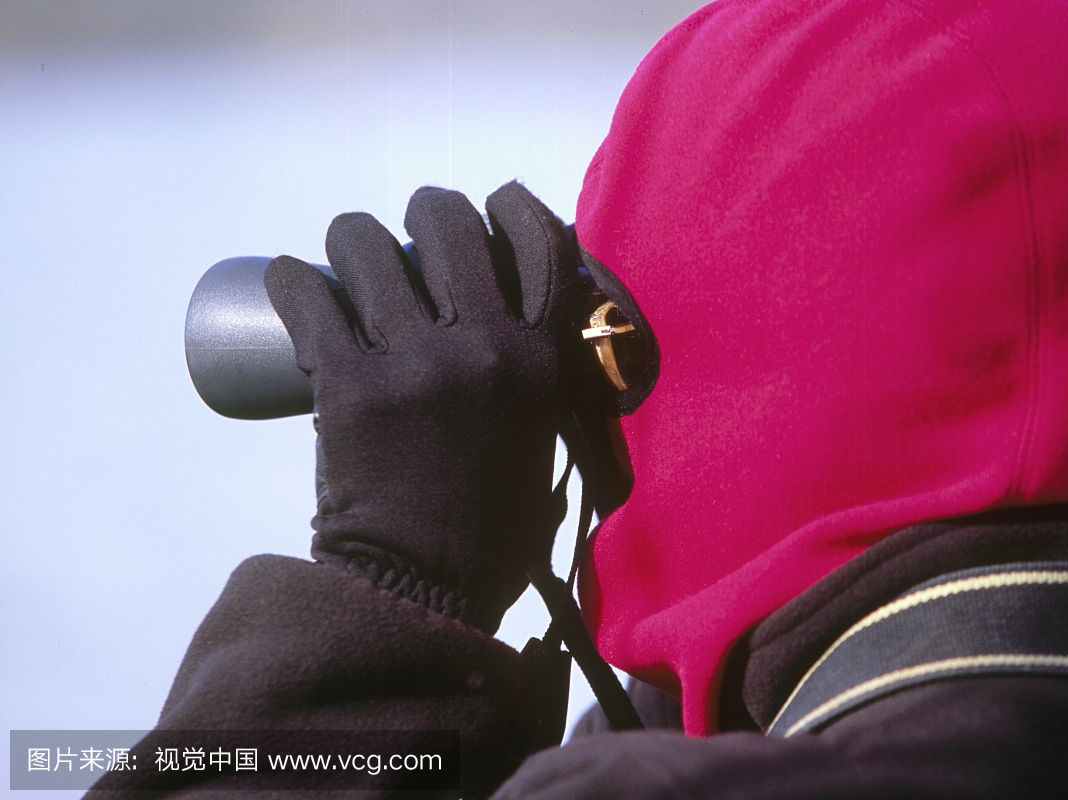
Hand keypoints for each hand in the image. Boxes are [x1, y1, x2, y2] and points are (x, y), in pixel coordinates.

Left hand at [264, 182, 578, 633]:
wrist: (423, 587)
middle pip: (448, 224)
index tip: (489, 208)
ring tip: (346, 261)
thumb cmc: (489, 522)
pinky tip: (291, 283)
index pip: (539, 240)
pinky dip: (292, 281)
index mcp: (542, 360)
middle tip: (406, 237)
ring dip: (352, 239)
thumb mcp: (542, 436)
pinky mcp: (348, 384)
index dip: (509, 205)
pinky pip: (308, 294)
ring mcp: (414, 362)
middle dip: (422, 212)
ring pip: (369, 244)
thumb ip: (542, 382)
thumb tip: (524, 326)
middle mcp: (485, 347)